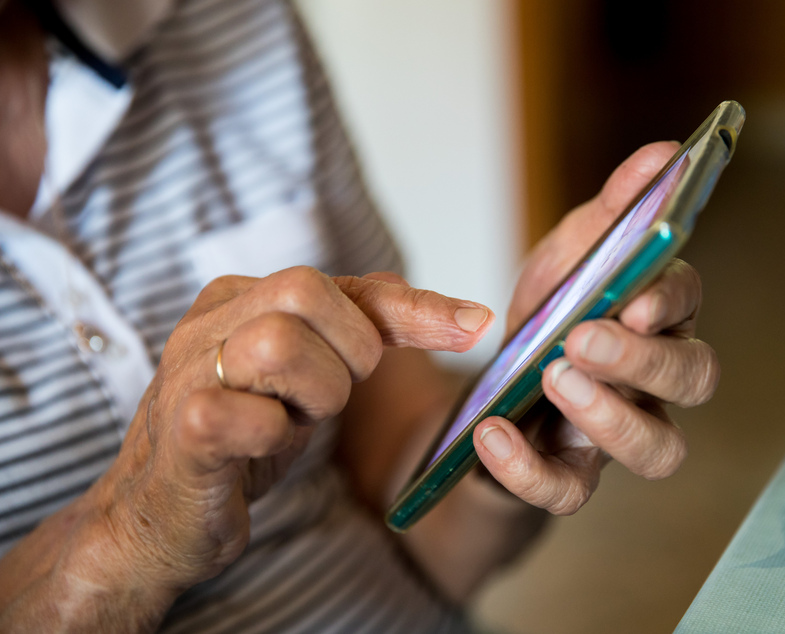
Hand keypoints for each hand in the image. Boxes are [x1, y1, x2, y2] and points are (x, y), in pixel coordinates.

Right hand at [76, 267, 492, 597]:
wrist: (158, 514)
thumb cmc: (240, 438)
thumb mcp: (304, 376)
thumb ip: (358, 331)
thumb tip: (450, 310)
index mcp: (240, 298)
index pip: (344, 284)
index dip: (414, 305)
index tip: (475, 322)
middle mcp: (209, 320)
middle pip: (305, 290)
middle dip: (349, 350)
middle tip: (332, 394)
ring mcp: (189, 370)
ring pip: (279, 343)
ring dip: (313, 393)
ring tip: (292, 419)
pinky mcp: (184, 427)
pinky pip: (249, 413)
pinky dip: (273, 435)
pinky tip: (258, 446)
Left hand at [472, 142, 718, 514]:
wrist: (496, 388)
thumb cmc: (546, 319)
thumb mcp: (566, 257)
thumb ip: (612, 211)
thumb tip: (664, 152)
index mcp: (655, 319)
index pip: (688, 307)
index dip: (667, 303)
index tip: (633, 294)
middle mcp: (652, 381)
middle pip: (692, 379)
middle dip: (642, 360)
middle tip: (581, 340)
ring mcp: (615, 434)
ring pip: (658, 449)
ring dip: (611, 417)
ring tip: (552, 380)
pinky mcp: (570, 475)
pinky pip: (569, 491)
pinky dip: (530, 468)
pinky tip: (492, 434)